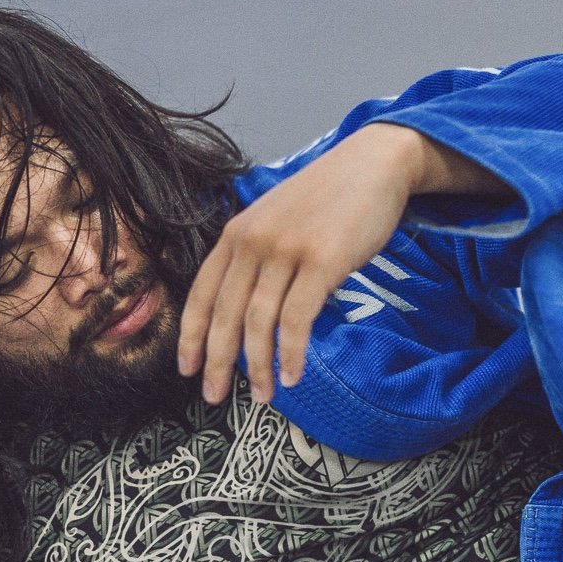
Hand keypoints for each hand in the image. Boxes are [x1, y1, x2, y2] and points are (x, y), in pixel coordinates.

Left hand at [178, 122, 508, 405]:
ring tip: (265, 396)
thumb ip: (261, 256)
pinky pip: (298, 318)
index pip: (202, 293)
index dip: (192, 335)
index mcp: (237, 233)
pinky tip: (293, 375)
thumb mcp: (280, 221)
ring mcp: (286, 250)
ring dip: (259, 366)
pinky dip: (292, 352)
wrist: (373, 165)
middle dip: (217, 362)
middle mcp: (254, 241)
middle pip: (225, 314)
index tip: (188, 368)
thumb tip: (253, 308)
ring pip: (259, 322)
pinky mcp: (321, 261)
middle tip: (213, 396)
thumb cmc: (331, 198)